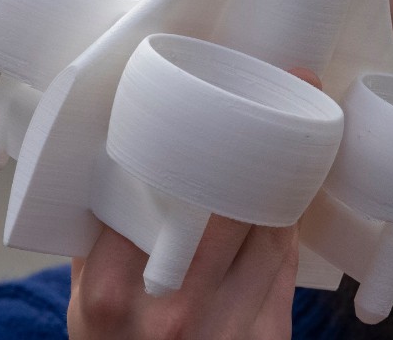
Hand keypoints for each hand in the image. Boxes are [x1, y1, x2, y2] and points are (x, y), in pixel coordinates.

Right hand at [67, 68, 322, 338]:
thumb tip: (112, 149)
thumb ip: (98, 236)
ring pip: (269, 222)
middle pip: (225, 198)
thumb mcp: (89, 300)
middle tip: (284, 78)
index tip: (205, 87)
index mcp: (110, 292)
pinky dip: (290, 216)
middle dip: (256, 136)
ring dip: (287, 168)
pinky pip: (286, 258)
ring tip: (303, 118)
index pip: (153, 193)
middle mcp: (170, 308)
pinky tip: (297, 183)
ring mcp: (226, 325)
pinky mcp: (268, 336)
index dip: (184, 135)